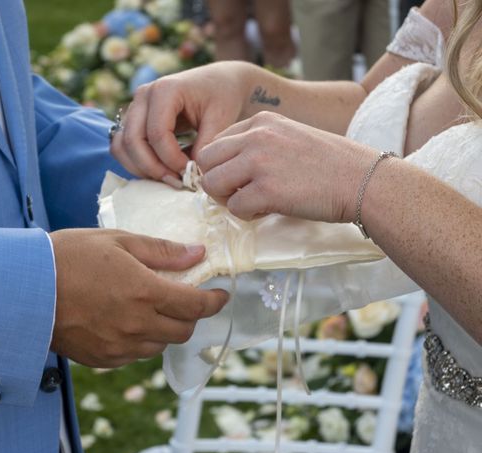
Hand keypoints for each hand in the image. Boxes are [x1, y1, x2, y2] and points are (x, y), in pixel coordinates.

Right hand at [49, 229, 228, 367]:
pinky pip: (135, 356)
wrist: (23, 290)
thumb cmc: (68, 257)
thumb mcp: (117, 241)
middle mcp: (137, 325)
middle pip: (183, 330)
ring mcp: (119, 346)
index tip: (221, 295)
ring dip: (165, 329)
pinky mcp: (102, 359)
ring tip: (151, 309)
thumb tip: (197, 254)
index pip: (196, 306)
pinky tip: (126, 323)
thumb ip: (161, 251)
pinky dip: (141, 341)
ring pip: (160, 345)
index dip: (214, 301)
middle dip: (191, 315)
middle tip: (184, 299)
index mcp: (145, 293)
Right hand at [110, 62, 254, 185]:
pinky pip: (123, 147)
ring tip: (168, 178)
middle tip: (177, 182)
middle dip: (153, 168)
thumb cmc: (222, 96)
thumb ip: (206, 145)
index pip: (157, 133)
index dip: (171, 159)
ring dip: (141, 168)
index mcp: (165, 89)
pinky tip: (159, 171)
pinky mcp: (133, 120)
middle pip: (133, 141)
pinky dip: (136, 163)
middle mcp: (143, 96)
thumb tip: (191, 174)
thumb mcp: (220, 118)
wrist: (219, 82)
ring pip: (122, 146)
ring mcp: (135, 107)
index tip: (190, 173)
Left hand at [197, 112, 377, 221]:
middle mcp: (256, 137)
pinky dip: (246, 215)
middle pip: (205, 161)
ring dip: (227, 199)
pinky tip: (266, 210)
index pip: (215, 142)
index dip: (220, 165)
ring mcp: (259, 163)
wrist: (363, 180)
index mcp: (261, 121)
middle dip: (215, 181)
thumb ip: (258, 144)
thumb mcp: (290, 136)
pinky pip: (234, 208)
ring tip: (251, 202)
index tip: (237, 177)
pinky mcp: (266, 191)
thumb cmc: (330, 163)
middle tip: (236, 193)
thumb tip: (228, 168)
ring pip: (212, 184)